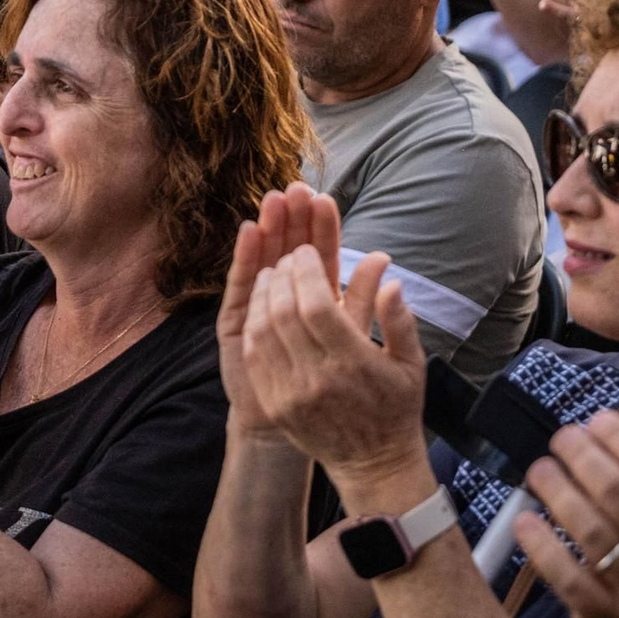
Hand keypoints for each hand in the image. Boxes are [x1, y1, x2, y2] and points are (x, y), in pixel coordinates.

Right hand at [219, 183, 343, 436]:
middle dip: (293, 220)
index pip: (318, 253)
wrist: (308, 428)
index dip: (320, 228)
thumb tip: (382, 257)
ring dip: (270, 229)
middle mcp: (286, 297)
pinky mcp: (236, 322)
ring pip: (264, 260)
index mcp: (317, 298)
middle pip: (288, 249)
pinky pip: (241, 284)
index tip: (324, 198)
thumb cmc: (341, 390)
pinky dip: (246, 257)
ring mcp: (258, 307)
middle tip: (295, 189)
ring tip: (276, 202)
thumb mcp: (361, 342)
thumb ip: (365, 301)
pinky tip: (252, 231)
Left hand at [242, 245, 427, 486]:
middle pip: (285, 312)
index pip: (318, 305)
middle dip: (282, 275)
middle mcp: (318, 377)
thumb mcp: (411, 363)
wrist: (373, 465)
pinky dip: (254, 323)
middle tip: (287, 257)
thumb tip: (390, 278)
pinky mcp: (275, 404)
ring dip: (263, 295)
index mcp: (354, 362)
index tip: (305, 251)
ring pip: (262, 330)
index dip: (306, 271)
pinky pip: (254, 355)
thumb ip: (400, 319)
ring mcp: (291, 393)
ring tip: (270, 274)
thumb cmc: (395, 407)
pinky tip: (261, 306)